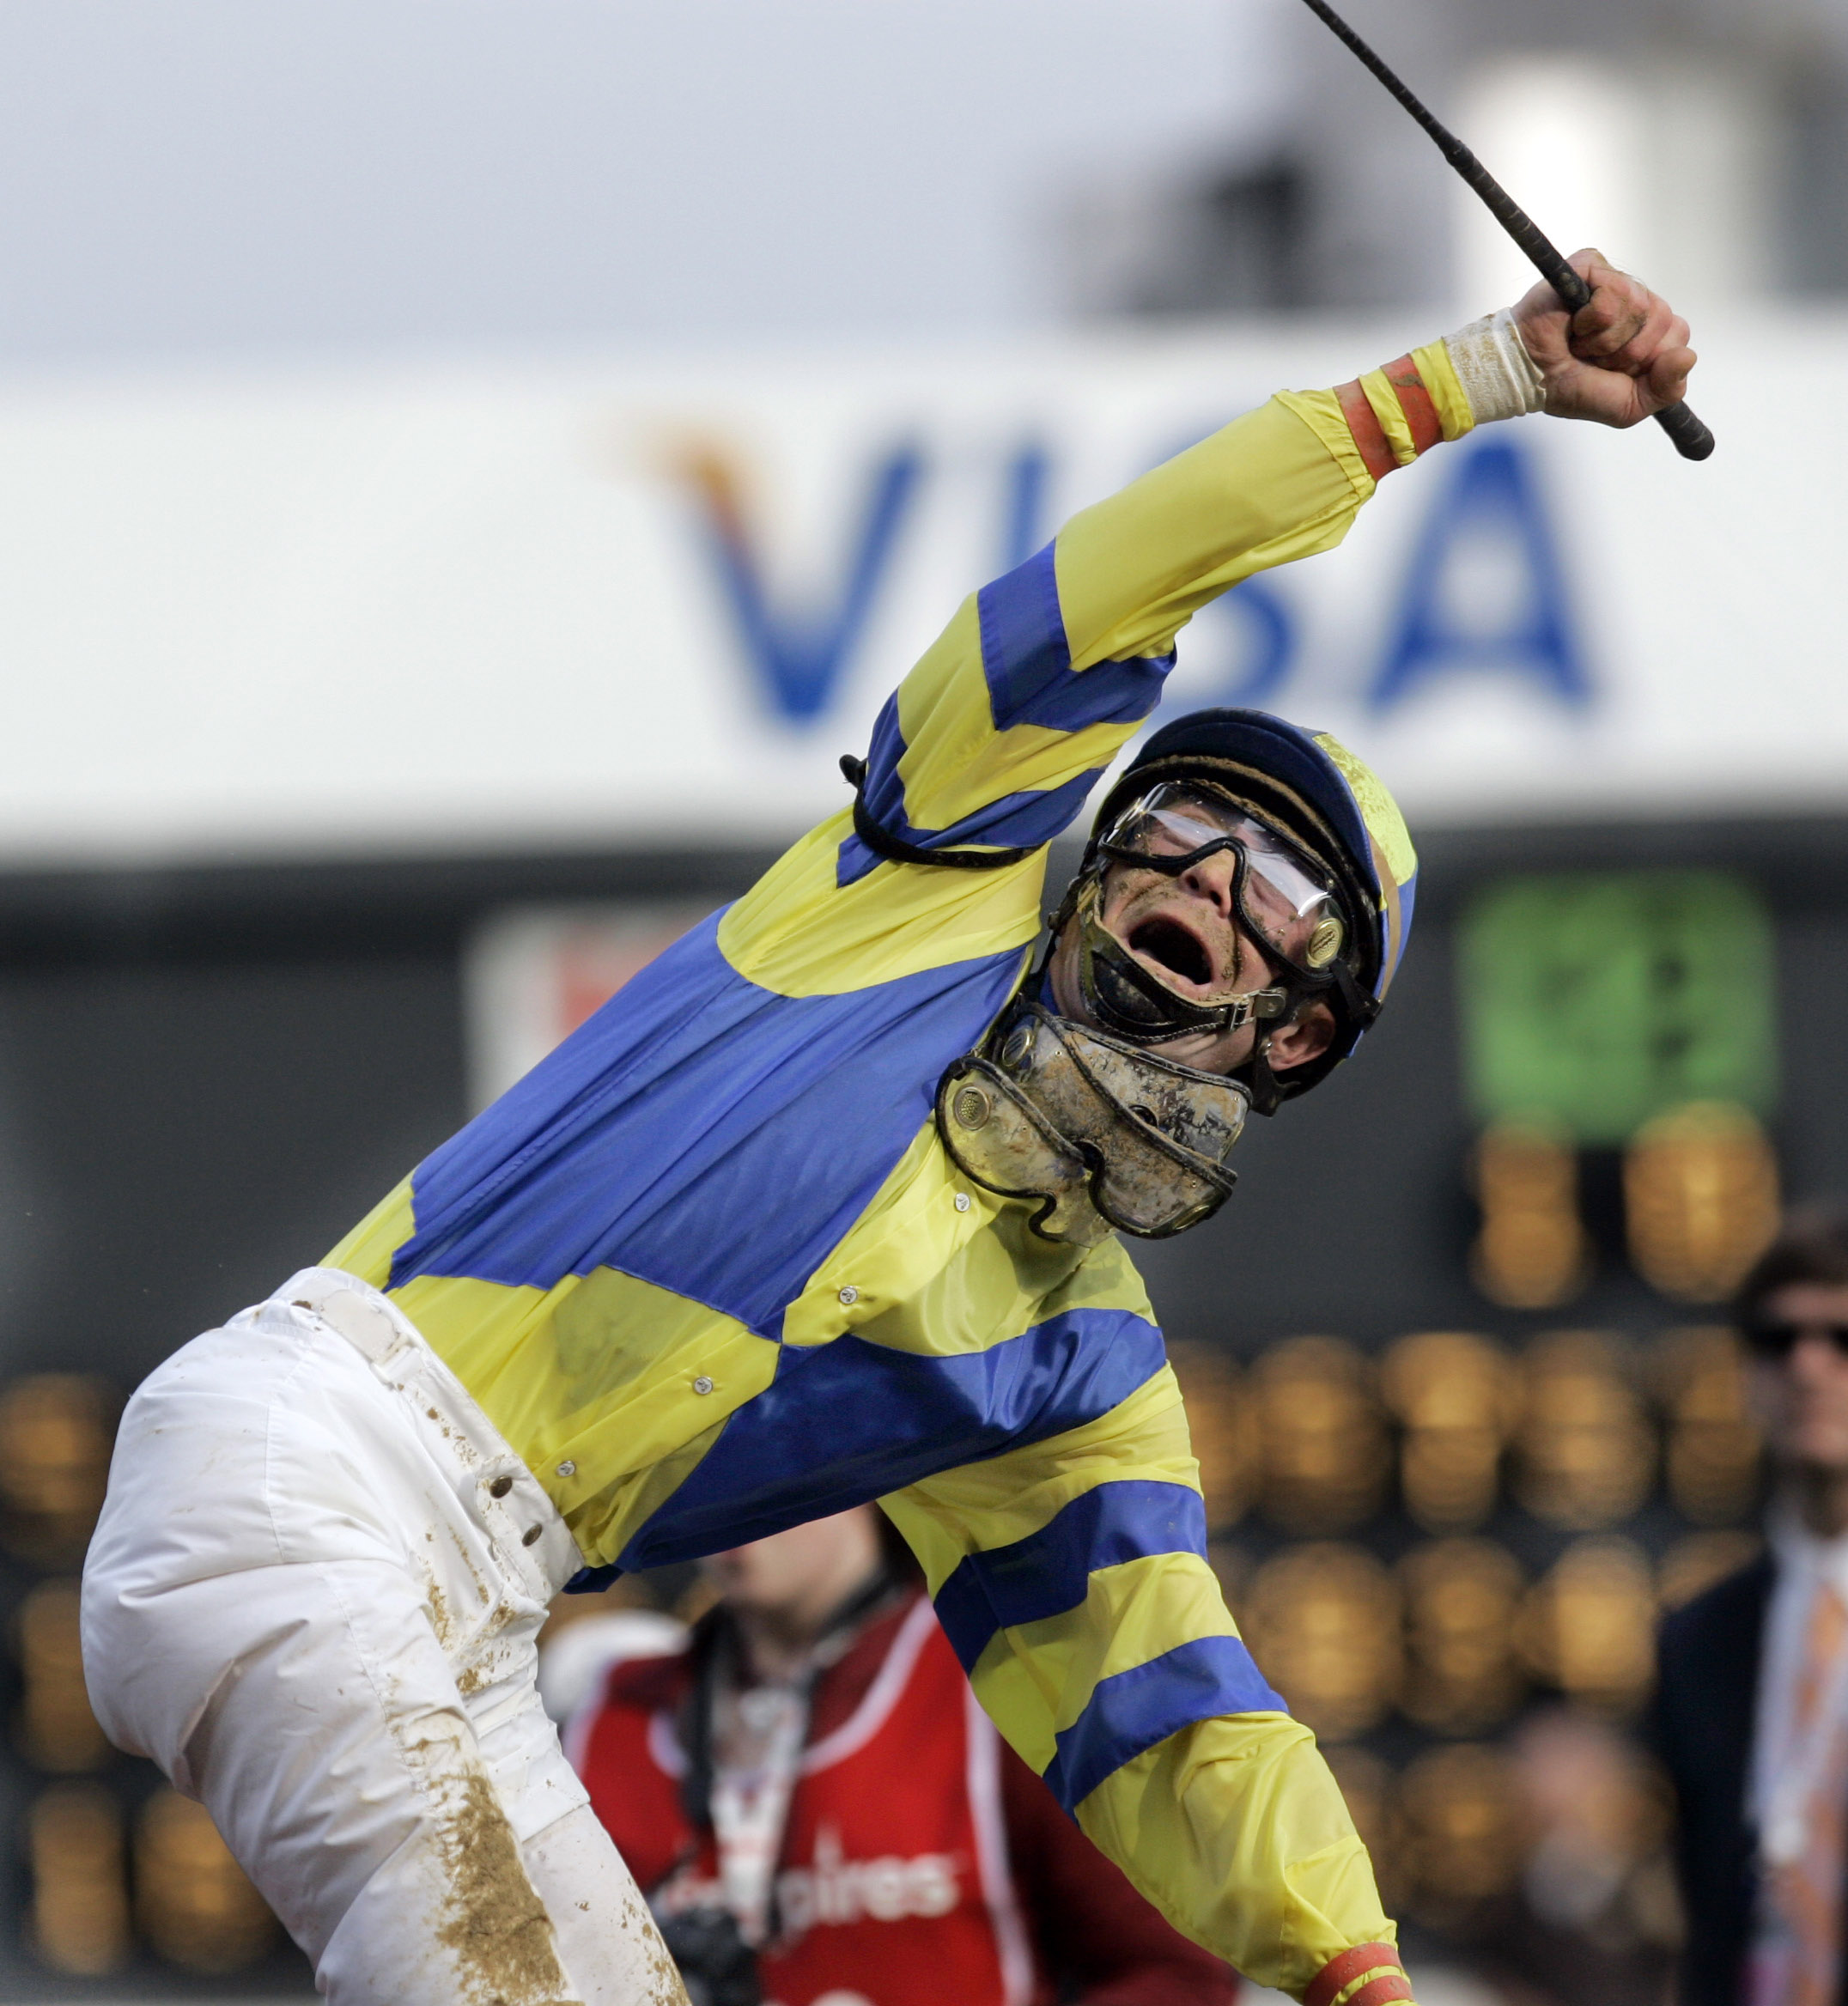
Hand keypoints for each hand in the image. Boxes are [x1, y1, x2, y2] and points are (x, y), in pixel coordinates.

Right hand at [1511, 249, 1695, 426]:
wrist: (1528, 377)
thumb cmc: (1570, 388)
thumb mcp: (1628, 405)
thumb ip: (1666, 390)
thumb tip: (1688, 356)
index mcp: (1648, 326)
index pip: (1678, 334)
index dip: (1649, 359)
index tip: (1616, 370)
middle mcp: (1636, 298)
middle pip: (1663, 319)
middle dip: (1627, 353)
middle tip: (1594, 357)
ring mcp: (1615, 279)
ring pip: (1641, 308)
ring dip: (1605, 340)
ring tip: (1579, 341)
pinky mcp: (1593, 265)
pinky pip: (1615, 295)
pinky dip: (1592, 322)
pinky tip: (1573, 324)